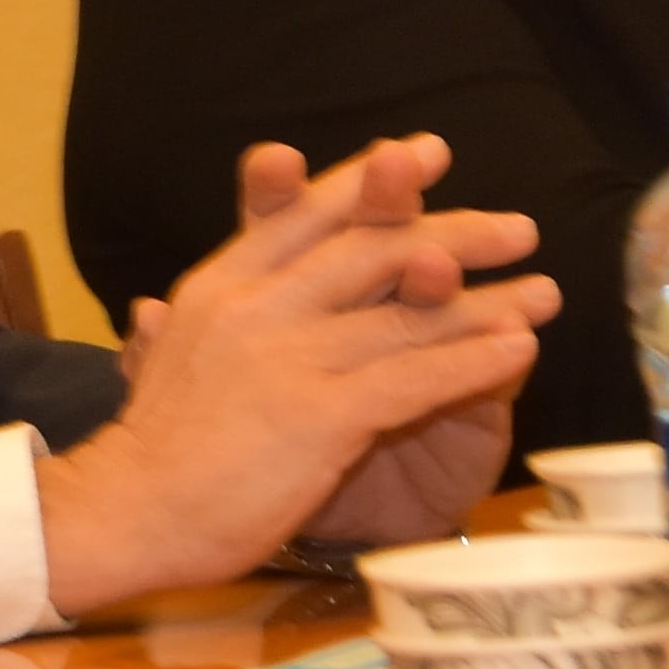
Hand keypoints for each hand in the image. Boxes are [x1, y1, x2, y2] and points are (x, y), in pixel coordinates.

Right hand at [33, 136, 556, 613]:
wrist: (124, 514)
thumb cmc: (145, 454)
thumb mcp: (152, 369)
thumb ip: (163, 335)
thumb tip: (148, 312)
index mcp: (216, 287)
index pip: (301, 215)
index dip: (365, 182)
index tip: (418, 154)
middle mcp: (254, 306)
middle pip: (368, 249)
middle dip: (451, 231)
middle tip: (517, 226)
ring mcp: (288, 357)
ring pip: (405, 315)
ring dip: (487, 301)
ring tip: (544, 292)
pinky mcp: (321, 415)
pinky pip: (415, 378)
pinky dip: (474, 361)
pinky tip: (519, 351)